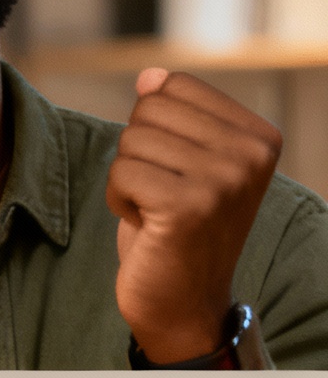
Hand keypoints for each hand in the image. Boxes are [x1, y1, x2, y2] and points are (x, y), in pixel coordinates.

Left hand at [110, 69, 280, 362]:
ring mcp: (224, 179)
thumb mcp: (181, 164)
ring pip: (131, 142)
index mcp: (259, 136)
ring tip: (155, 211)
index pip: (175, 86)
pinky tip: (146, 224)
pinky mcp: (188, 205)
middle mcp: (250, 154)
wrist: (183, 302)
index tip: (177, 170)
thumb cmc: (176, 228)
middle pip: (148, 111)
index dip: (155, 128)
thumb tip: (150, 76)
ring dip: (127, 180)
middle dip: (137, 154)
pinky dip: (118, 200)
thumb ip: (172, 117)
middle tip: (161, 194)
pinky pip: (121, 173)